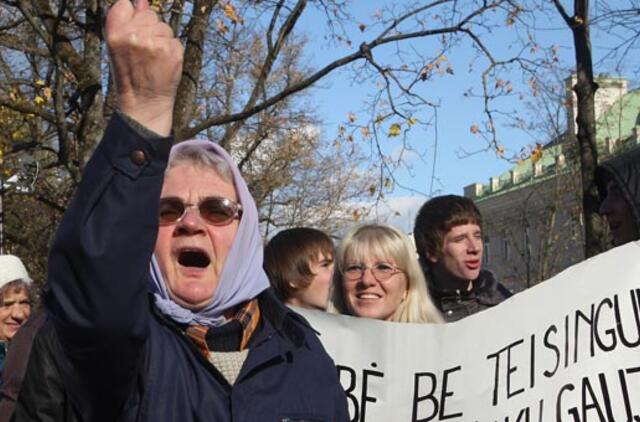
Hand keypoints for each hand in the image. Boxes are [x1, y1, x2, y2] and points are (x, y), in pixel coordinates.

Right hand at [106, 0, 182, 135]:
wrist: (144, 102)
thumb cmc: (130, 73)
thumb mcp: (120, 46)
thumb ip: (129, 22)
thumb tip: (142, 1)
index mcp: (115, 33)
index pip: (124, 4)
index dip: (131, 16)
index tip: (132, 31)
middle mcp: (133, 36)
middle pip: (149, 15)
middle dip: (149, 29)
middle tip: (144, 52)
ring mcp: (154, 44)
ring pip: (164, 27)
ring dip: (161, 40)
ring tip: (153, 59)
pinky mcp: (171, 51)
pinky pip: (175, 40)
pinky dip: (172, 50)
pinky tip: (164, 64)